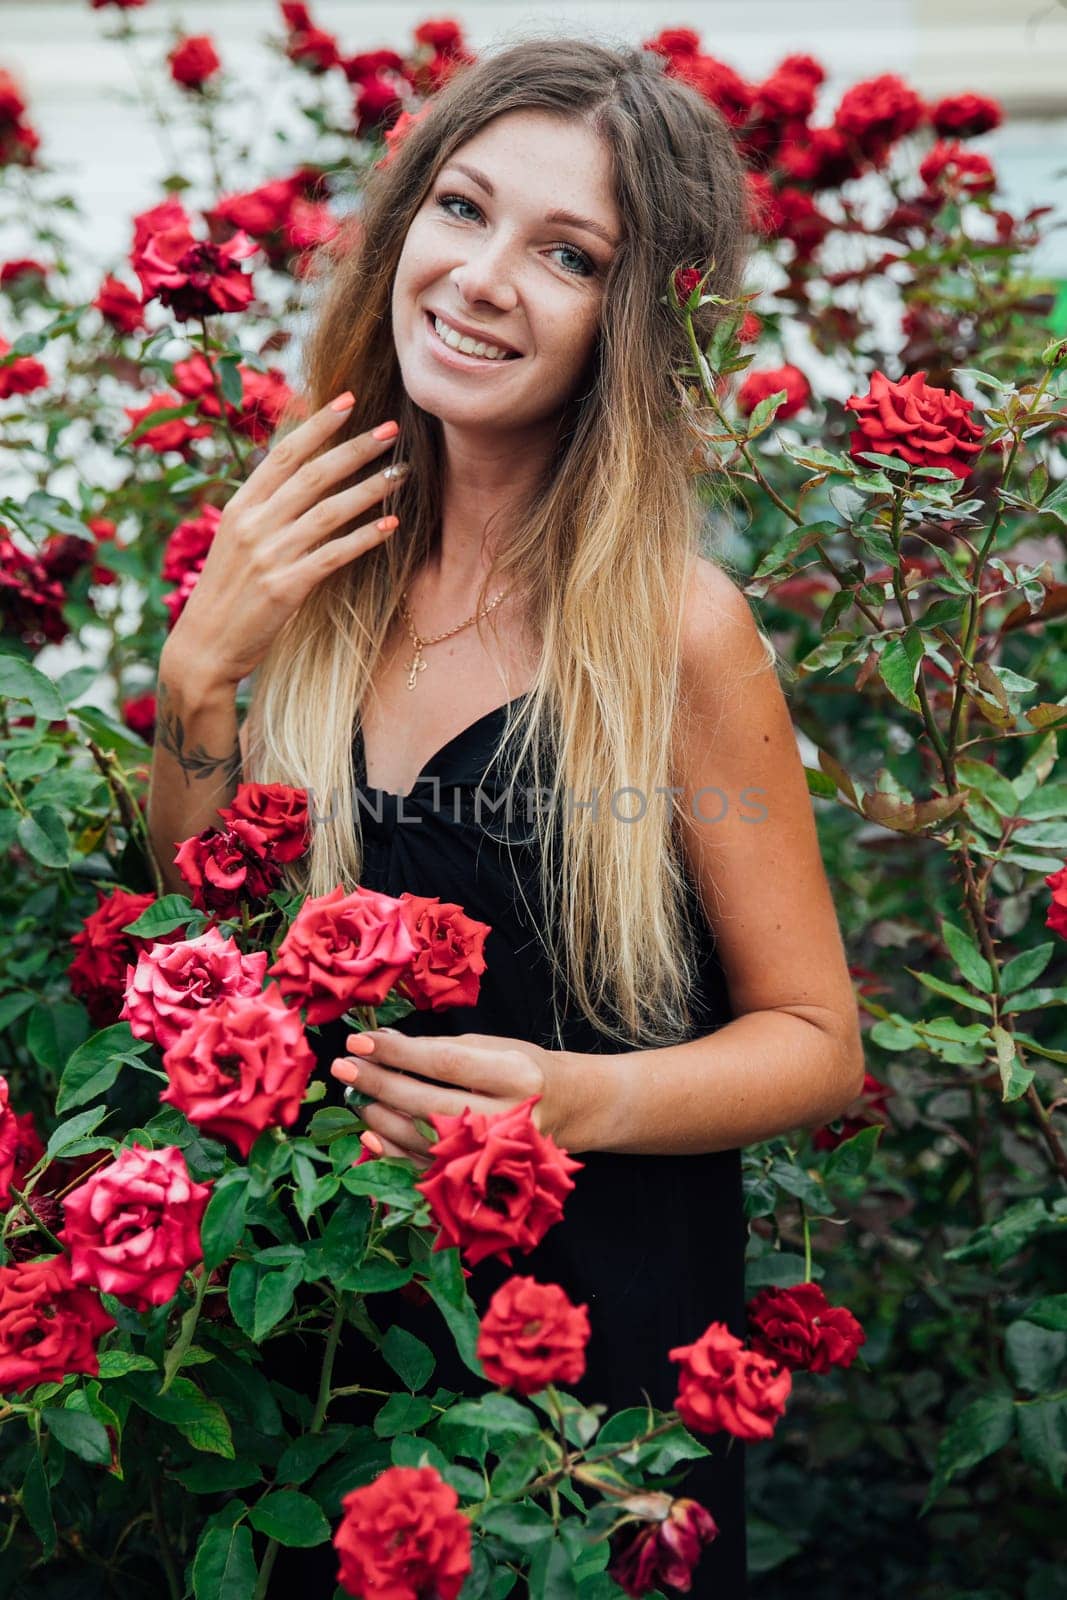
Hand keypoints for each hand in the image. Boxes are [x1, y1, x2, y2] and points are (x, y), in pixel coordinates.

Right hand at [163, 393, 406, 689]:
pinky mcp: (286, 588)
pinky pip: (334, 555)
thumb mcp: (236, 542)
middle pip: (313, 475)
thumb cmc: (226, 595)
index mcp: (241, 507)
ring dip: (370, 488)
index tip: (349, 400)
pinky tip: (392, 525)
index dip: (318, 425)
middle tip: (390, 429)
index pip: (284, 454)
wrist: (202, 648)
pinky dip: (365, 538)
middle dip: (355, 448)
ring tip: (402, 471)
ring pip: (330, 511)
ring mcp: (269, 555)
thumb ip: (265, 510)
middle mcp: (253, 524)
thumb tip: (300, 476)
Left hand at [329, 1030, 578, 1170]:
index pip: (444, 1062)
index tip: (361, 1039)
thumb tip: (381, 1043)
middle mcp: (506, 1117)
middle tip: (343, 1066)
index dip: (398, 1052)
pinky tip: (370, 1131)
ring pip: (422, 1139)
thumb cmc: (523, 1068)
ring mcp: (494, 1154)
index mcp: (514, 1074)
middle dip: (379, 1083)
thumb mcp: (491, 1046)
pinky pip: (427, 1167)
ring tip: (354, 1093)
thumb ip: (439, 1047)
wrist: (567, 1109)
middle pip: (427, 1102)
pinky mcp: (481, 1176)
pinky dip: (393, 1151)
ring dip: (379, 1116)